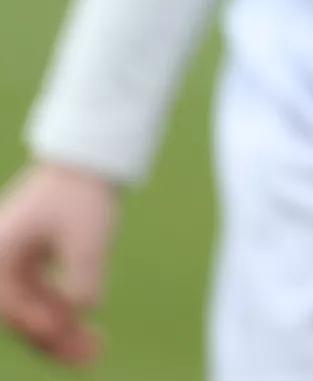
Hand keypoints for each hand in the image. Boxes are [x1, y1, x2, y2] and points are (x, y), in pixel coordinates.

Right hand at [0, 161, 119, 364]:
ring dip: (60, 333)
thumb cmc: (83, 195)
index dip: (43, 325)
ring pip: (31, 310)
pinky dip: (60, 314)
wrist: (86, 160)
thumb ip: (83, 276)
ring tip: (95, 352)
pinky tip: (88, 332)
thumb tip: (82, 311)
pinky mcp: (27, 262)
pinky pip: (39, 298)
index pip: (13, 306)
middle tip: (90, 359)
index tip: (72, 333)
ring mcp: (10, 263)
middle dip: (53, 340)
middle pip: (20, 314)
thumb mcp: (89, 238)